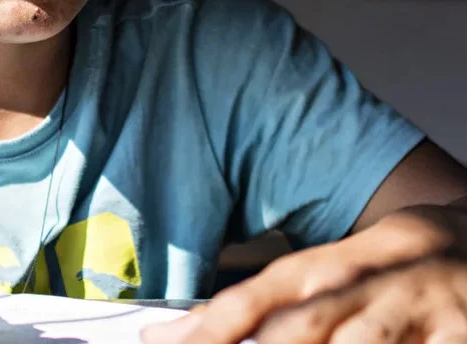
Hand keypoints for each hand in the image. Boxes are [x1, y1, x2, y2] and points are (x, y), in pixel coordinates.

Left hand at [142, 212, 457, 343]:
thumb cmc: (388, 266)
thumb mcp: (323, 272)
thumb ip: (251, 306)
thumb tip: (165, 334)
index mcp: (326, 266)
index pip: (257, 296)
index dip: (210, 327)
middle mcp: (365, 286)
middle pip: (300, 328)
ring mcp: (416, 316)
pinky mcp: (458, 339)